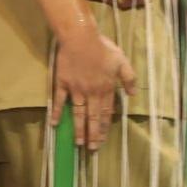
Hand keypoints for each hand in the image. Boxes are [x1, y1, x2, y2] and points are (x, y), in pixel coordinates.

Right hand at [51, 24, 135, 149]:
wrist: (80, 38)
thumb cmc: (102, 48)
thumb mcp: (122, 61)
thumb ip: (129, 78)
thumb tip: (133, 94)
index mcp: (106, 89)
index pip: (106, 113)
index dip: (104, 127)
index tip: (103, 140)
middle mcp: (91, 93)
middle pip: (92, 117)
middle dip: (93, 134)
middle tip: (92, 149)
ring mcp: (75, 90)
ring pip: (78, 114)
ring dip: (78, 129)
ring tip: (78, 143)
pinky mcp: (62, 84)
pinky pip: (59, 101)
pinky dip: (56, 113)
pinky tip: (54, 124)